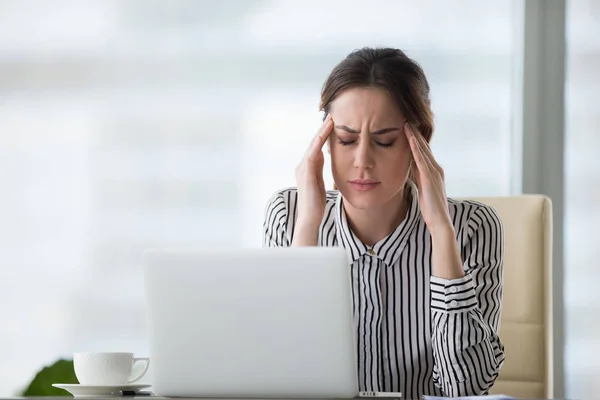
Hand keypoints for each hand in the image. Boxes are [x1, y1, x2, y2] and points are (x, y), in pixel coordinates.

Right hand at [294, 114, 333, 229]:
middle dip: (323, 129)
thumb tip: (324, 157)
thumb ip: (320, 170)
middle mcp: (302, 165)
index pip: (316, 147)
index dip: (324, 135)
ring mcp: (302, 169)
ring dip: (321, 133)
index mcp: (307, 167)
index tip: (333, 123)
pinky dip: (317, 144)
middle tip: (332, 115)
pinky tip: (323, 136)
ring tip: (330, 120)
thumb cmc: (316, 204)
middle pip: (314, 143)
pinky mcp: (306, 173)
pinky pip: (312, 155)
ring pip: (313, 146)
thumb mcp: (320, 182)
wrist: (309, 218)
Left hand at [405, 123, 453, 235]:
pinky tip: (409, 138)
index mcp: (434, 172)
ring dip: (414, 136)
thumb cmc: (431, 209)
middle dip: (416, 133)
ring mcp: (434, 171)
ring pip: (422, 149)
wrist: (439, 221)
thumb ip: (419, 178)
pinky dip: (415, 147)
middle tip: (407, 120)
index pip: (424, 152)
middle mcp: (436, 168)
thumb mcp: (423, 189)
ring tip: (407, 123)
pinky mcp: (429, 176)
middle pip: (424, 147)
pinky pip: (421, 158)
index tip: (409, 129)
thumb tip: (412, 170)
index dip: (417, 140)